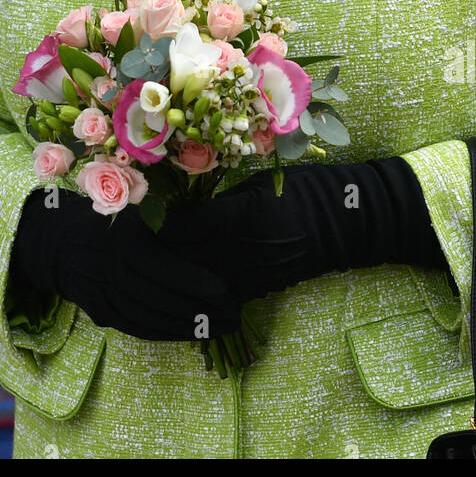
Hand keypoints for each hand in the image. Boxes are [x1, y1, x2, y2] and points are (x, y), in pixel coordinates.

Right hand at [9, 187, 241, 341]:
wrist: (58, 242)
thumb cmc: (107, 218)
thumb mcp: (133, 205)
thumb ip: (165, 217)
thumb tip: (210, 224)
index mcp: (125, 242)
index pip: (167, 270)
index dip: (198, 283)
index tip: (225, 291)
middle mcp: (113, 270)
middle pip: (163, 299)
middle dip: (200, 311)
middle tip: (232, 315)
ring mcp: (103, 294)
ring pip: (150, 318)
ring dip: (186, 328)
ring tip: (217, 328)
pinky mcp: (100, 311)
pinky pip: (136, 327)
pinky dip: (163, 333)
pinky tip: (186, 333)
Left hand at [158, 157, 449, 302]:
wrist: (348, 224)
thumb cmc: (306, 188)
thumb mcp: (260, 181)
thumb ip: (220, 195)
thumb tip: (179, 200)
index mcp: (241, 215)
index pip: (181, 225)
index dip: (152, 221)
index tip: (133, 211)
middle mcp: (241, 251)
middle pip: (179, 256)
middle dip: (150, 249)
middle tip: (127, 236)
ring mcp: (248, 275)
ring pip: (191, 281)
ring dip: (165, 271)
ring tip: (144, 258)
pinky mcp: (255, 291)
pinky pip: (212, 296)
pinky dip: (190, 288)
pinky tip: (173, 278)